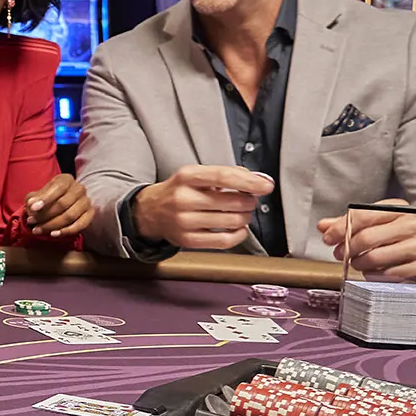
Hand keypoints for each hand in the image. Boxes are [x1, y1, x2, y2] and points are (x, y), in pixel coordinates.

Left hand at [25, 174, 92, 237]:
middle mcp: (79, 189)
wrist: (63, 204)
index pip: (58, 188)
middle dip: (45, 215)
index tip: (32, 208)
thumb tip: (32, 204)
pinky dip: (66, 231)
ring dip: (52, 225)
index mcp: (66, 180)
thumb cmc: (48, 198)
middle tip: (31, 222)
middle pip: (63, 204)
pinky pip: (80, 225)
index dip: (45, 199)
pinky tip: (53, 234)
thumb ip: (33, 199)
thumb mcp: (38, 195)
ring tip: (38, 230)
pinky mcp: (90, 214)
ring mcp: (86, 201)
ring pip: (70, 216)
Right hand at [130, 165, 272, 250]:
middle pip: (232, 202)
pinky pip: (225, 240)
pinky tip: (237, 228)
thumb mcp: (196, 174)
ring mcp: (184, 221)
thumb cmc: (179, 191)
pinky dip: (239, 234)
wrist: (149, 212)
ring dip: (245, 217)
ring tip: (240, 213)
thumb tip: (259, 180)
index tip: (266, 186)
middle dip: (249, 202)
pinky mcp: (188, 240)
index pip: (223, 177)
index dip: (249, 182)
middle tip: (248, 200)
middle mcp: (183, 199)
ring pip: (232, 221)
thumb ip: (226, 174)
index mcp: (186, 177)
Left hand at [316, 199, 415, 279]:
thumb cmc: (406, 235)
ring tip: (357, 264)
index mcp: (399, 209)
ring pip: (377, 257)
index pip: (362, 215)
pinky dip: (376, 276)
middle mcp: (413, 224)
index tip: (329, 238)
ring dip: (360, 264)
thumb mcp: (382, 223)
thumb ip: (352, 224)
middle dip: (347, 249)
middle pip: (367, 237)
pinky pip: (391, 274)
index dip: (340, 228)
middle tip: (340, 255)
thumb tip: (323, 226)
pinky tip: (374, 273)